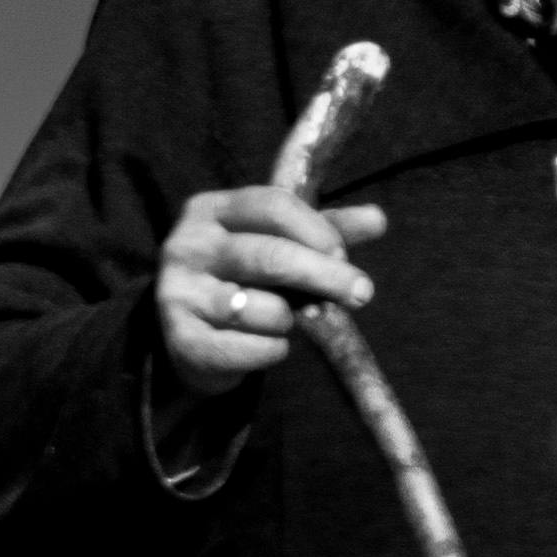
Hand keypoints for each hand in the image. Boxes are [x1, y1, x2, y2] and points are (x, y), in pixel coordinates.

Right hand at [155, 183, 386, 390]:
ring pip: (261, 308)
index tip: (343, 255)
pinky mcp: (181, 340)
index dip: (317, 230)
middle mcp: (187, 247)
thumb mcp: (279, 244)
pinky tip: (268, 346)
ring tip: (283, 322)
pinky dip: (272, 351)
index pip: (273, 205)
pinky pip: (249, 348)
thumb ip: (325, 230)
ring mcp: (178, 294)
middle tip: (361, 294)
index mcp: (209, 210)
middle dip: (324, 275)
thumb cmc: (242, 281)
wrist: (187, 340)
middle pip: (269, 255)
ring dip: (288, 320)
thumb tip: (377, 219)